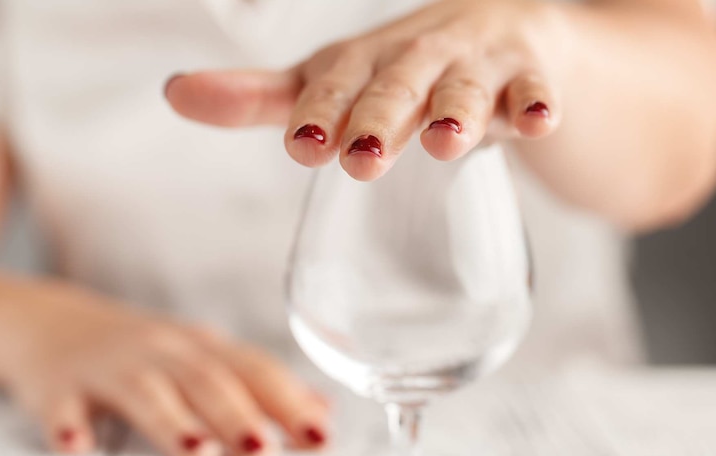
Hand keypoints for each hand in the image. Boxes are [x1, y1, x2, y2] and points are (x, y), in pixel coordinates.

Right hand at [0, 281, 327, 455]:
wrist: (45, 319)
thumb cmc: (137, 350)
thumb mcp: (200, 358)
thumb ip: (256, 384)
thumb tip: (322, 410)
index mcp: (199, 349)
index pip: (253, 369)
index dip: (288, 400)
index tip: (320, 436)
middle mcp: (159, 351)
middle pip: (204, 378)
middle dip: (236, 414)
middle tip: (262, 452)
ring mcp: (107, 364)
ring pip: (144, 389)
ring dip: (171, 420)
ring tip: (198, 453)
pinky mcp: (55, 381)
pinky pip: (59, 401)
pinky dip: (67, 421)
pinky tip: (75, 445)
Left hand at [165, 0, 567, 179]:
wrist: (504, 37)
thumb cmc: (404, 72)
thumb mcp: (337, 84)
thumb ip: (265, 99)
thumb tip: (174, 92)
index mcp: (366, 59)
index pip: (336, 81)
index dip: (319, 109)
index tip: (302, 145)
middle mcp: (418, 54)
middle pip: (399, 82)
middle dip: (381, 116)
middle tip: (362, 157)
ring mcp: (477, 63)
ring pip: (468, 85)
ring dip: (458, 109)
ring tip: (445, 140)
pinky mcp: (530, 76)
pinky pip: (537, 89)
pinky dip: (538, 103)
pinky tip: (540, 122)